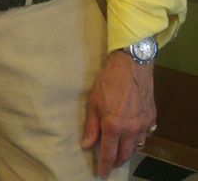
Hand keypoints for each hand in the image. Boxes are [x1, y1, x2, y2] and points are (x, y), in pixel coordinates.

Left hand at [80, 51, 155, 178]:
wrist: (131, 67)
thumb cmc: (108, 82)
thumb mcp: (93, 102)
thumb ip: (91, 126)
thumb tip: (86, 145)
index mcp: (113, 126)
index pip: (108, 154)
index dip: (104, 166)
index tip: (101, 173)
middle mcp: (130, 129)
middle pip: (124, 154)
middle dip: (116, 161)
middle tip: (110, 163)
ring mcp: (143, 125)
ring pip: (136, 147)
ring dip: (127, 151)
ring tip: (119, 150)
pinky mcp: (152, 118)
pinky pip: (145, 136)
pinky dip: (137, 139)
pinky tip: (131, 135)